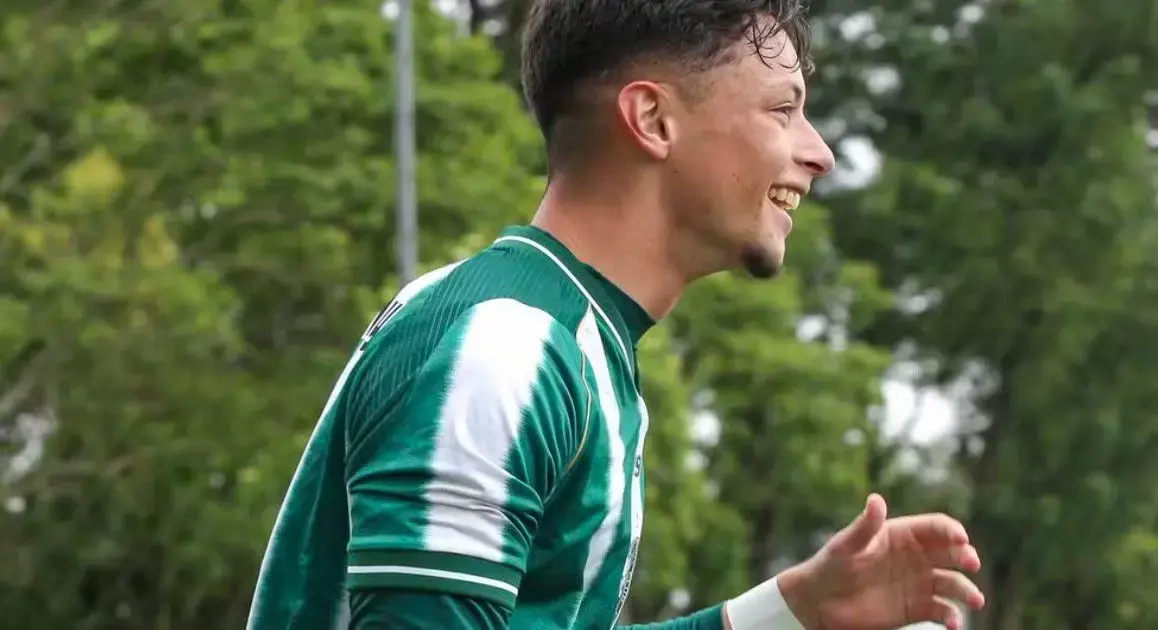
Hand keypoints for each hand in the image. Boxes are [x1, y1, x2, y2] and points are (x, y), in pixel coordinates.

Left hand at [780, 494, 984, 629]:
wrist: (820, 602)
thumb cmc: (831, 566)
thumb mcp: (847, 545)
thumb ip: (865, 525)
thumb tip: (876, 499)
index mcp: (902, 534)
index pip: (935, 527)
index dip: (951, 531)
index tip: (961, 539)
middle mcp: (916, 557)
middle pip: (950, 553)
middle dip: (965, 557)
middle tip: (971, 563)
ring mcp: (918, 583)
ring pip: (952, 583)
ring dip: (967, 590)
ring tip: (976, 600)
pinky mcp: (916, 608)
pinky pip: (942, 610)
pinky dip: (952, 616)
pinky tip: (954, 623)